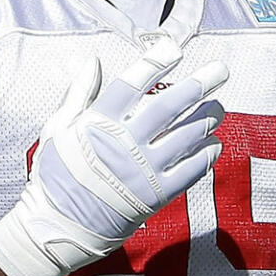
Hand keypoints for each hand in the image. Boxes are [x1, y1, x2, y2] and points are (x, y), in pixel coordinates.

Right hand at [0, 40, 226, 275]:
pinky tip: (214, 144)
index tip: (175, 49)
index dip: (155, 63)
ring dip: (206, 118)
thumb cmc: (54, 174)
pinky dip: (205, 156)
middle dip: (198, 85)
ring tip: (220, 106)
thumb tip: (90, 60)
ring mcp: (142, 170)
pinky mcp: (155, 196)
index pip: (131, 84)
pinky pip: (189, 171)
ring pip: (184, 136)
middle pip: (168, 106)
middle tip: (221, 70)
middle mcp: (124, 143)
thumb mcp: (58, 128)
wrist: (58, 226)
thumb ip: (79, 93)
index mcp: (97, 123)